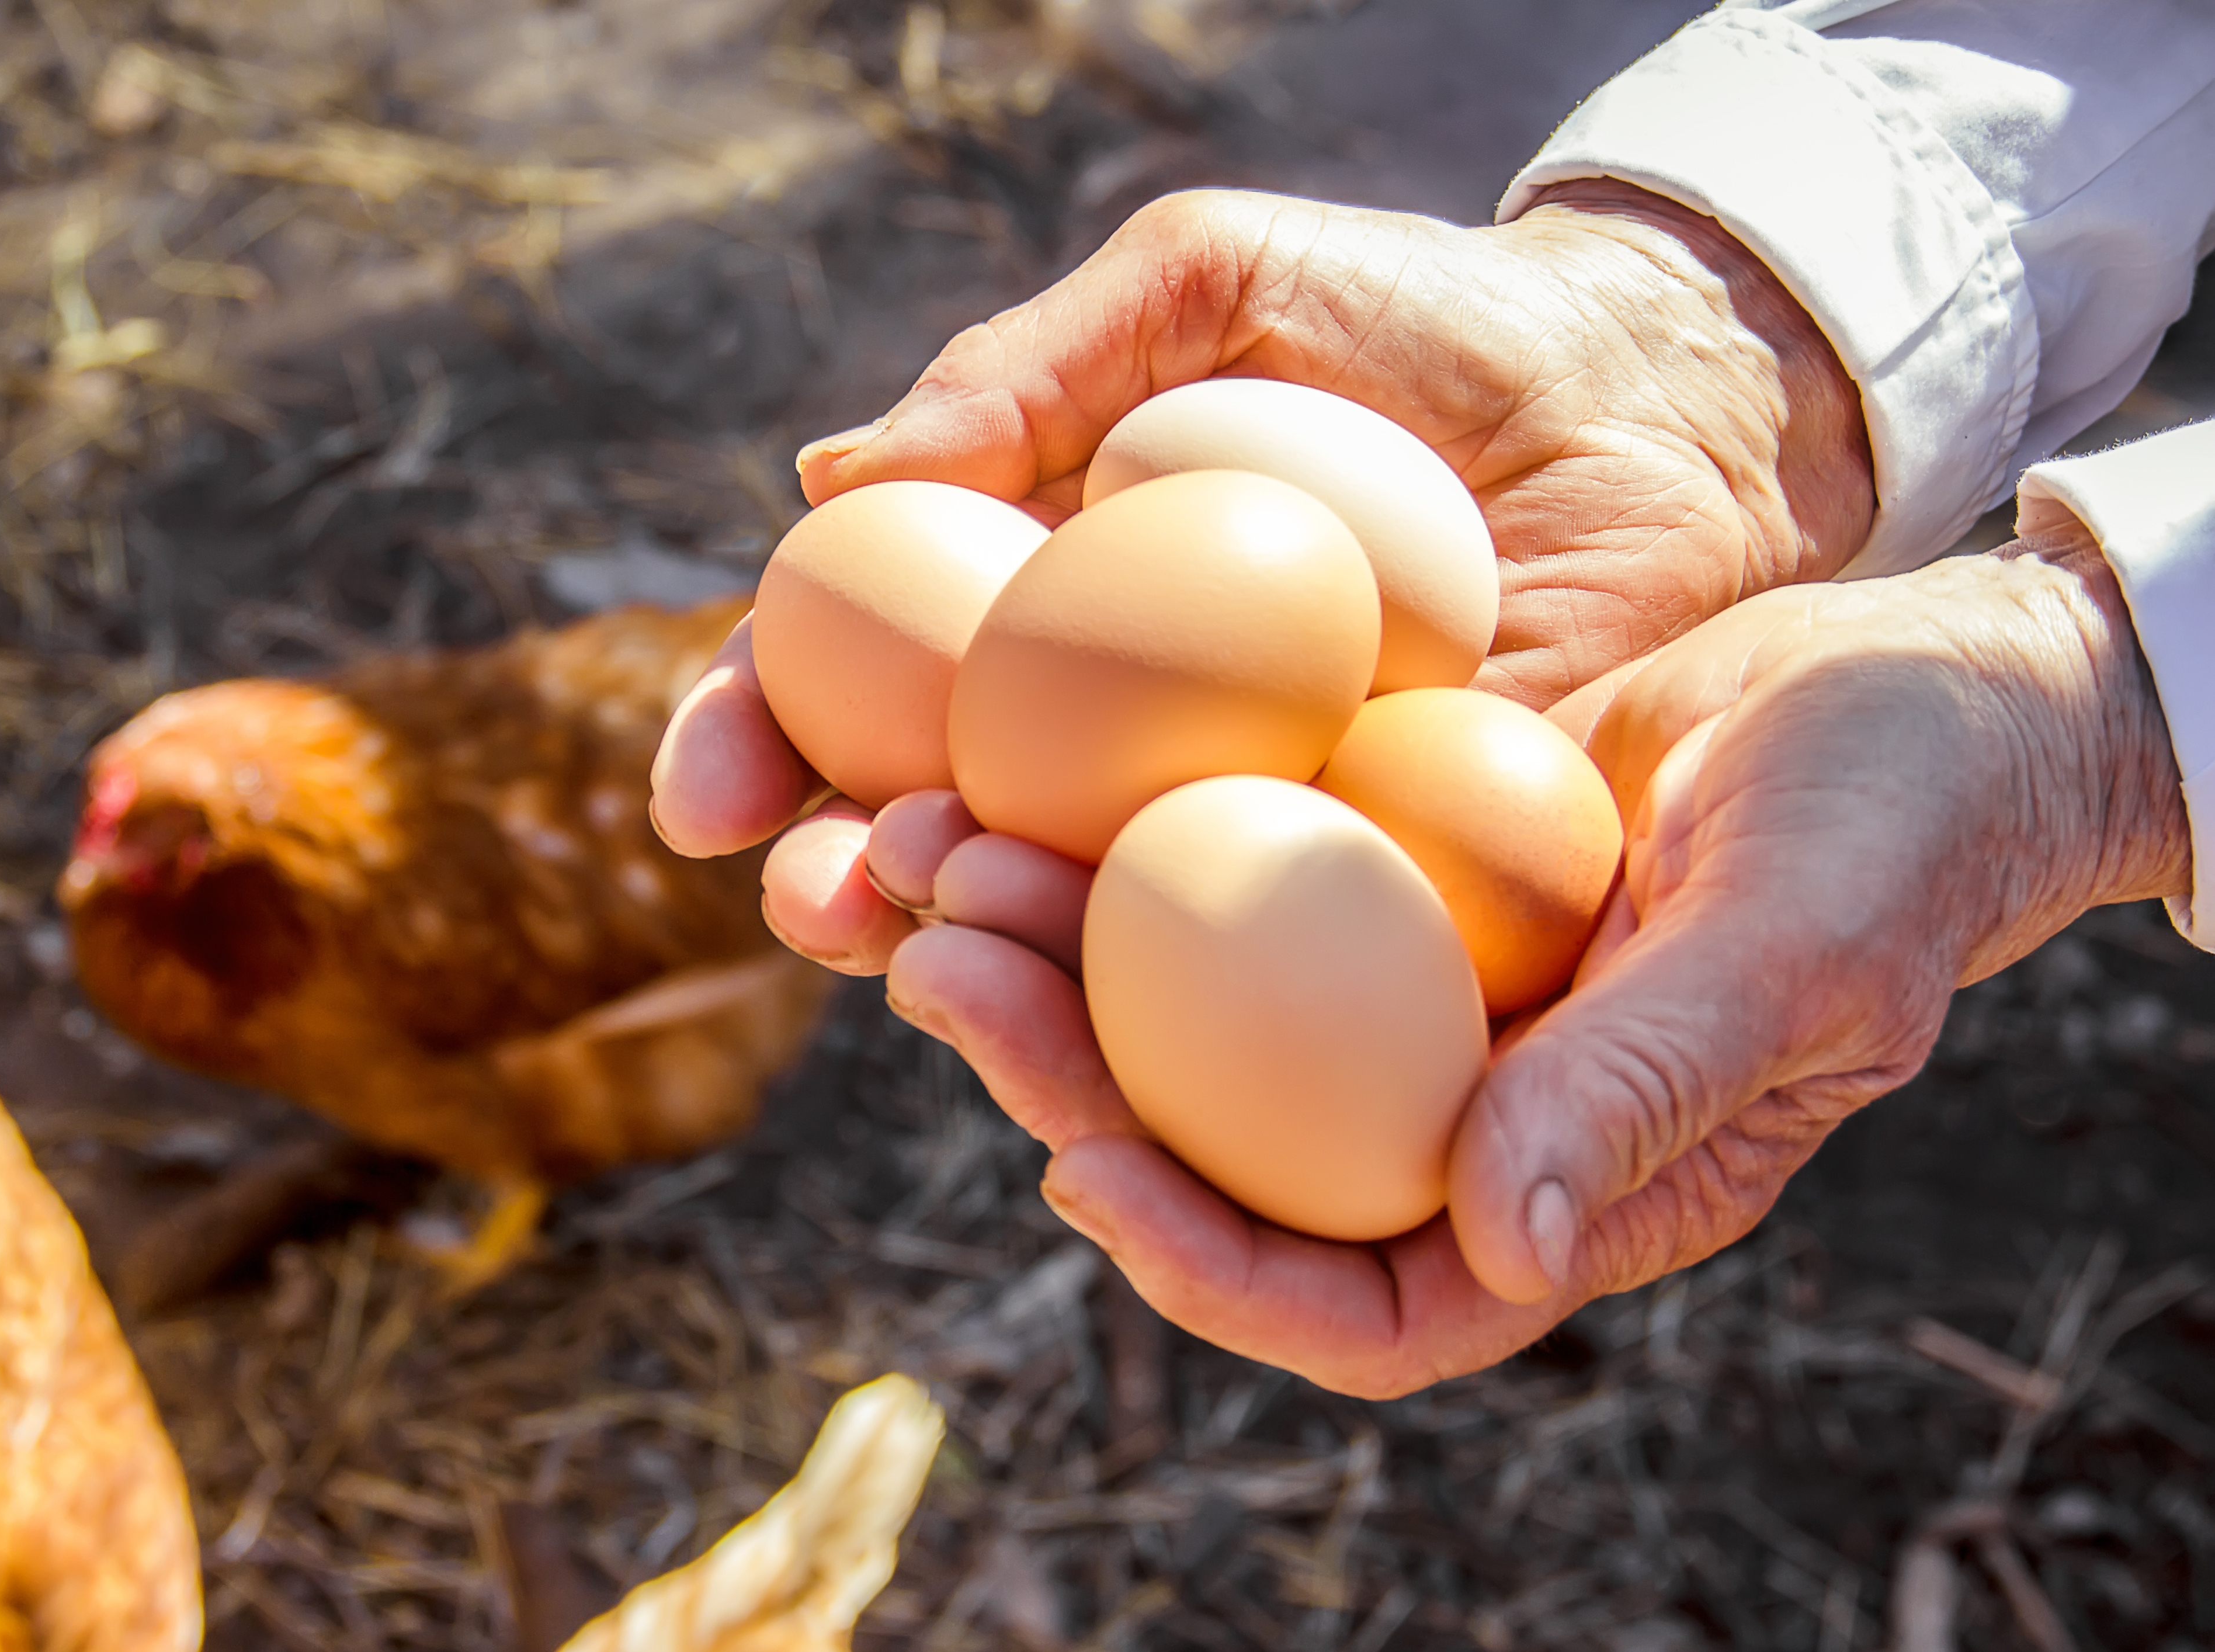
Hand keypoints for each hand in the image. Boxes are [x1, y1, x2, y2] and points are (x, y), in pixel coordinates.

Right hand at [655, 179, 1876, 964]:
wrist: (1660, 391)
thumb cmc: (1419, 317)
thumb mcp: (1208, 288)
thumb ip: (1024, 370)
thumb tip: (830, 479)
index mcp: (1031, 602)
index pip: (850, 686)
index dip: (755, 743)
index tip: (706, 800)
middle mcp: (1102, 730)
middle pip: (923, 830)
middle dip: (839, 884)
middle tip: (821, 902)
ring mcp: (1224, 818)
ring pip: (1063, 919)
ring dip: (974, 949)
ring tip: (936, 939)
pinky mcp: (1363, 883)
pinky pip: (1250, 960)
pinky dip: (1169, 995)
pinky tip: (1114, 1005)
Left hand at [870, 520, 2186, 1396]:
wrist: (1913, 680)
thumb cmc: (1900, 821)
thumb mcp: (1799, 944)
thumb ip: (1653, 1086)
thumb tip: (1499, 1243)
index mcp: (1560, 1189)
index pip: (1359, 1305)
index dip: (1208, 1264)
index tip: (1079, 1162)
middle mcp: (1455, 1111)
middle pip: (1219, 1156)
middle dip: (1060, 1074)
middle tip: (936, 960)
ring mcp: (1400, 990)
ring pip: (1183, 1017)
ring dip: (1047, 951)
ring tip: (933, 850)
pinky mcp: (1370, 865)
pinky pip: (1216, 879)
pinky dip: (1112, 841)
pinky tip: (1009, 770)